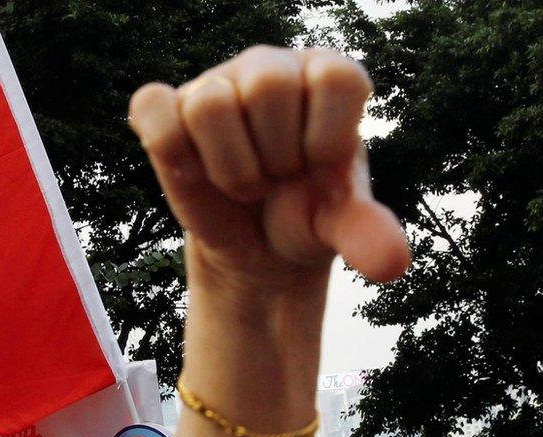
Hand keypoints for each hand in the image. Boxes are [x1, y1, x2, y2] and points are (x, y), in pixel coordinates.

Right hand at [130, 48, 409, 294]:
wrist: (258, 249)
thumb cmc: (305, 219)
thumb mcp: (341, 225)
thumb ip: (367, 234)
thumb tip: (390, 266)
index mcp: (327, 74)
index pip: (335, 80)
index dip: (324, 141)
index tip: (319, 171)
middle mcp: (272, 65)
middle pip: (267, 87)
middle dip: (273, 158)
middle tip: (275, 179)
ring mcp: (215, 83)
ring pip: (209, 105)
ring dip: (227, 167)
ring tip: (241, 181)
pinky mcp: (165, 109)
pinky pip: (152, 107)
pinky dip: (171, 150)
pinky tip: (192, 172)